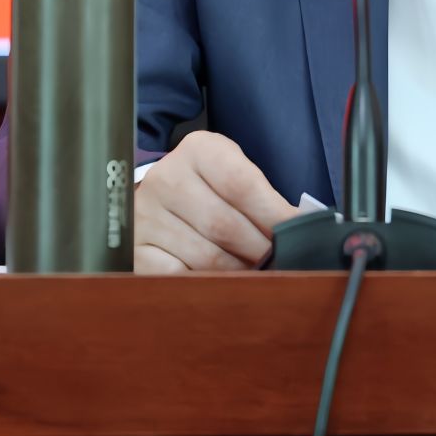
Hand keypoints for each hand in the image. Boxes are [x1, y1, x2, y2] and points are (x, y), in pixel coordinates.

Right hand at [133, 130, 297, 273]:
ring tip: (255, 275)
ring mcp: (146, 216)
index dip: (273, 215)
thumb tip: (300, 229)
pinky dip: (207, 285)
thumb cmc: (211, 188)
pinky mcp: (135, 250)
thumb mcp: (237, 174)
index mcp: (198, 150)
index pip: (242, 185)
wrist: (161, 197)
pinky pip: (179, 278)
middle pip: (225, 225)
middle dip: (260, 250)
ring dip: (238, 272)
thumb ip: (265, 198)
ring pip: (206, 257)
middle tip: (280, 263)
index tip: (297, 235)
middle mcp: (166, 178)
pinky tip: (223, 284)